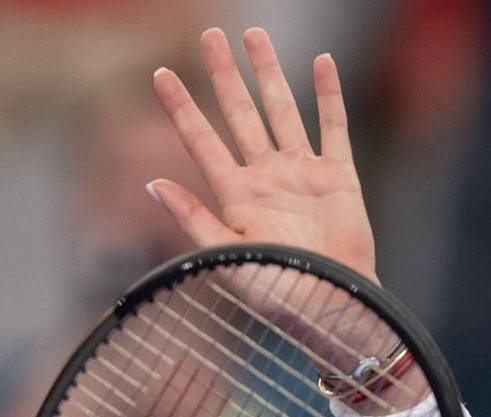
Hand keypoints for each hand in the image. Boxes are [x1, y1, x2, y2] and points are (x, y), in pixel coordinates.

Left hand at [149, 28, 376, 282]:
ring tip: (254, 35)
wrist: (331, 307)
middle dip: (224, 75)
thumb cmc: (276, 293)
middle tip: (210, 36)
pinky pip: (333, 126)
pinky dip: (329, 95)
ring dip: (269, 73)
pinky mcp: (338, 177)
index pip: (200, 140)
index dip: (180, 108)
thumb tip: (152, 184)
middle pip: (239, 114)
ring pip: (281, 110)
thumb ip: (192, 219)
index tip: (160, 74)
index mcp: (234, 196)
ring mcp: (301, 174)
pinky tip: (321, 64)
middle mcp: (265, 177)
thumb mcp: (225, 256)